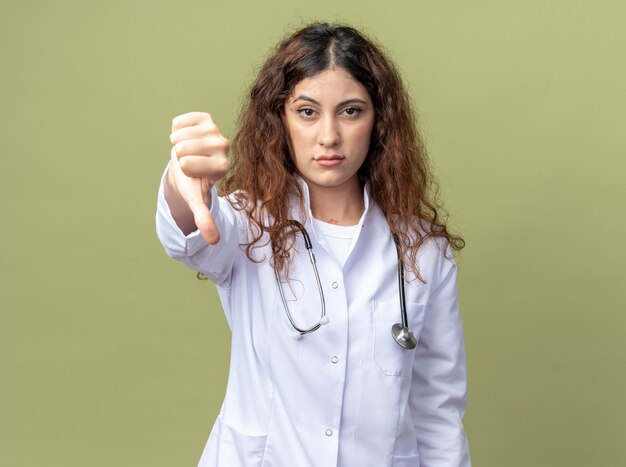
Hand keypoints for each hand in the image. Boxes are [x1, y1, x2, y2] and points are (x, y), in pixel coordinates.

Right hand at [168, 112, 230, 243]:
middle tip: (189, 161)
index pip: (187, 163)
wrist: (190, 164)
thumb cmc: (193, 182)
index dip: (182, 169)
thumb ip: (205, 219)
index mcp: (223, 166)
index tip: (192, 173)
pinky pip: (178, 122)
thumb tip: (213, 241)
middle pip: (182, 148)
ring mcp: (215, 130)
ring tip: (188, 150)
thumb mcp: (197, 200)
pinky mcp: (205, 118)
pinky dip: (176, 130)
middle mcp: (224, 146)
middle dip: (179, 156)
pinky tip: (186, 136)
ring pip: (179, 136)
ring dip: (177, 144)